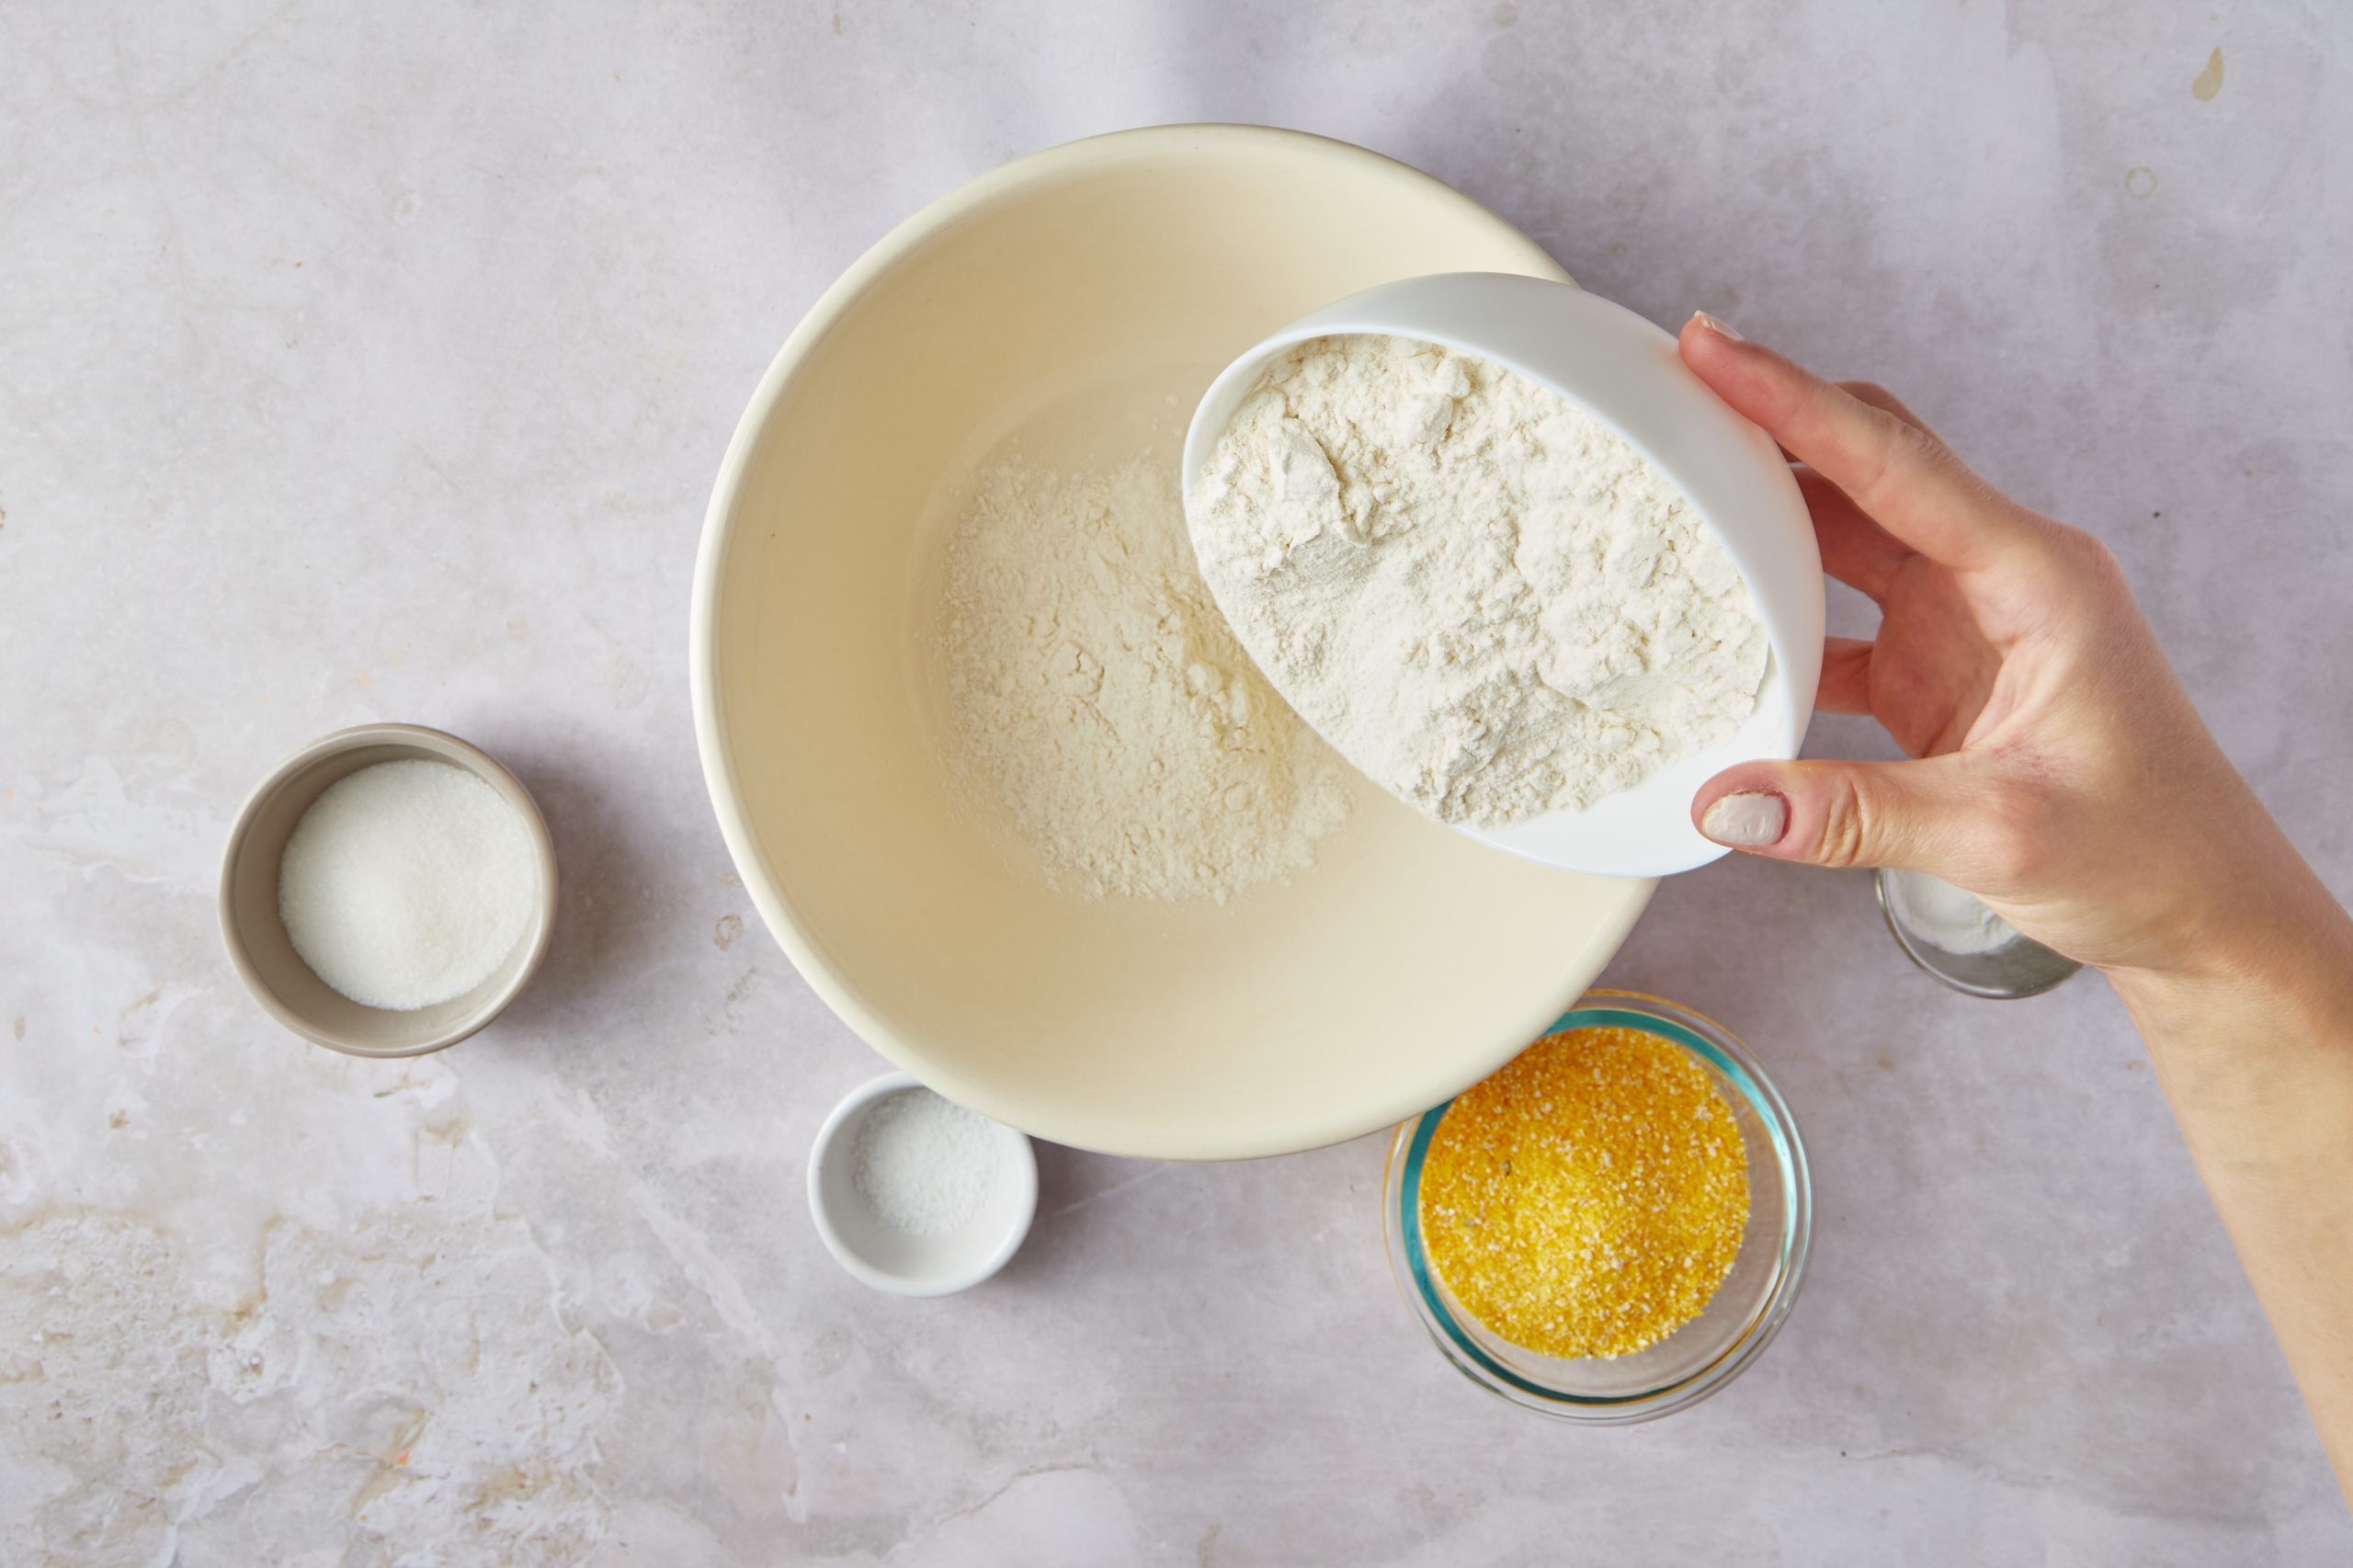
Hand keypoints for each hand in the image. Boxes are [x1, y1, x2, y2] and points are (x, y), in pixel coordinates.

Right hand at [1676, 312, 2309, 978]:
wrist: (2202, 912)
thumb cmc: (2150, 852)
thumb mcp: (1997, 835)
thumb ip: (1851, 815)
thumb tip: (1727, 800)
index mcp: (2038, 579)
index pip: (1895, 463)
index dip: (1792, 402)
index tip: (1711, 350)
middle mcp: (2002, 578)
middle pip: (1867, 466)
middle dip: (1770, 426)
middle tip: (1674, 395)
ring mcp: (1967, 620)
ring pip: (1847, 534)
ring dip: (1765, 521)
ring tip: (1676, 496)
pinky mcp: (1937, 669)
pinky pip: (1838, 619)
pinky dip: (1776, 621)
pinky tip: (1719, 632)